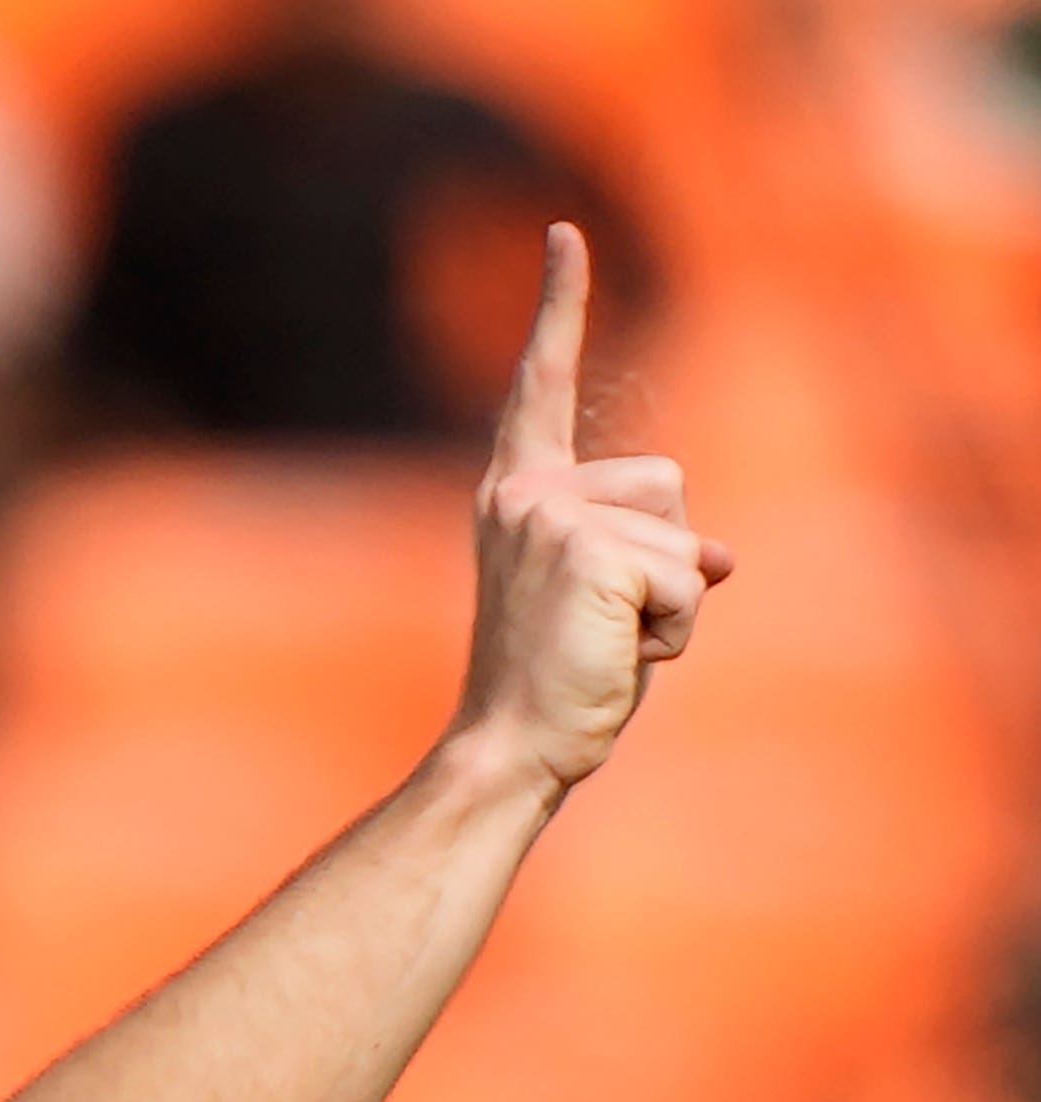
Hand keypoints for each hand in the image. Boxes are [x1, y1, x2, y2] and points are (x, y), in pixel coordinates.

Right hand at [451, 223, 734, 797]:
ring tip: (608, 642)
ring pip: (683, 533)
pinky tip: (618, 655)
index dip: (559, 305)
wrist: (509, 744)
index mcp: (515, 492)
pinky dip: (672, 631)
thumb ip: (647, 554)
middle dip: (667, 558)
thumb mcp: (601, 597)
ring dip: (671, 602)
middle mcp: (525, 492)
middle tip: (602, 625)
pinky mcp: (588, 552)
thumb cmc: (554, 680)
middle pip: (666, 481)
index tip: (565, 233)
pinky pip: (685, 579)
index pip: (543, 383)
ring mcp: (551, 518)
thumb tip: (716, 558)